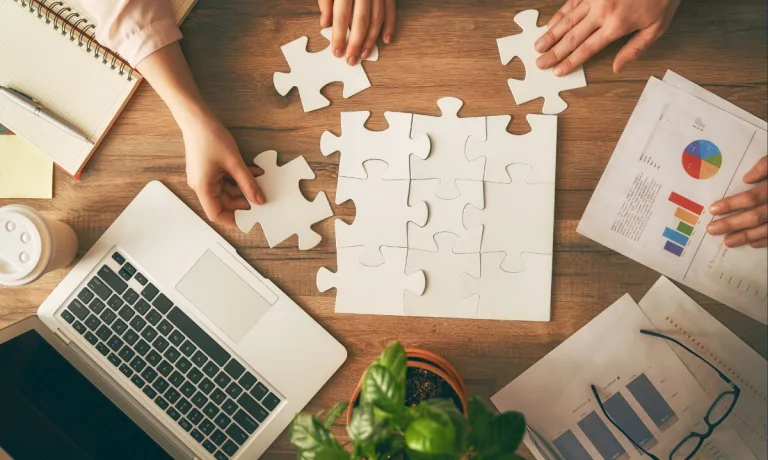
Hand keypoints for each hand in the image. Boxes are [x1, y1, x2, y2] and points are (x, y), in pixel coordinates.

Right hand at [182, 114, 265, 226]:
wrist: (197, 118)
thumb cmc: (209, 137)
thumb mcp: (234, 163)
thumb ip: (248, 183)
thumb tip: (259, 200)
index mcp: (203, 187)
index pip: (216, 214)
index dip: (233, 219)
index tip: (250, 219)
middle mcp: (201, 185)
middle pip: (223, 202)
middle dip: (243, 201)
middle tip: (261, 199)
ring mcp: (205, 176)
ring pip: (227, 190)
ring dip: (243, 187)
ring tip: (260, 183)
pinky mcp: (209, 168)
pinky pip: (226, 179)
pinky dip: (238, 177)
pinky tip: (253, 172)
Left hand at [318, 0, 395, 64]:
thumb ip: (326, 1)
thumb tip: (325, 22)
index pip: (342, 17)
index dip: (339, 36)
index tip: (337, 53)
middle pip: (361, 22)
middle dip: (355, 44)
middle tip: (351, 59)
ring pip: (377, 19)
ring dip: (371, 39)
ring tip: (364, 54)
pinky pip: (391, 10)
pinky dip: (390, 26)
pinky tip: (385, 39)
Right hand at [534, 0, 680, 75]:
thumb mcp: (658, 26)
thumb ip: (636, 48)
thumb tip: (617, 67)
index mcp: (617, 26)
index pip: (587, 49)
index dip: (570, 62)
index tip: (557, 71)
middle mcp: (602, 13)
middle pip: (572, 37)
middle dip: (554, 52)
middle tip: (540, 63)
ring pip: (567, 20)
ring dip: (551, 35)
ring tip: (538, 47)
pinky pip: (571, 3)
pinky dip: (559, 15)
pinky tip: (550, 24)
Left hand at [707, 156, 767, 247]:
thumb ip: (765, 166)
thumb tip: (746, 179)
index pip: (752, 197)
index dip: (732, 204)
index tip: (713, 209)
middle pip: (756, 216)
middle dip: (732, 224)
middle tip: (712, 229)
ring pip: (767, 229)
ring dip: (746, 236)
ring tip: (727, 242)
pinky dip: (766, 240)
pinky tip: (753, 244)